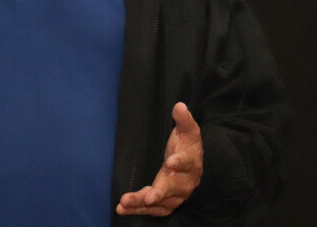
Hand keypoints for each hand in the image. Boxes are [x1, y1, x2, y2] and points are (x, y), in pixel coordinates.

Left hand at [116, 102, 202, 216]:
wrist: (194, 166)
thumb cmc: (188, 145)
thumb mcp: (188, 130)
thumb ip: (183, 119)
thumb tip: (179, 106)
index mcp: (190, 162)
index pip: (186, 162)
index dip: (179, 162)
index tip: (171, 162)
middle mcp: (184, 183)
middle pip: (172, 188)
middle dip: (159, 192)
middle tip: (149, 197)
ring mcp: (175, 196)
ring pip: (159, 202)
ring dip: (142, 203)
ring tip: (124, 202)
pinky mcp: (164, 203)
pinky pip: (151, 209)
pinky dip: (137, 210)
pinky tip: (121, 209)